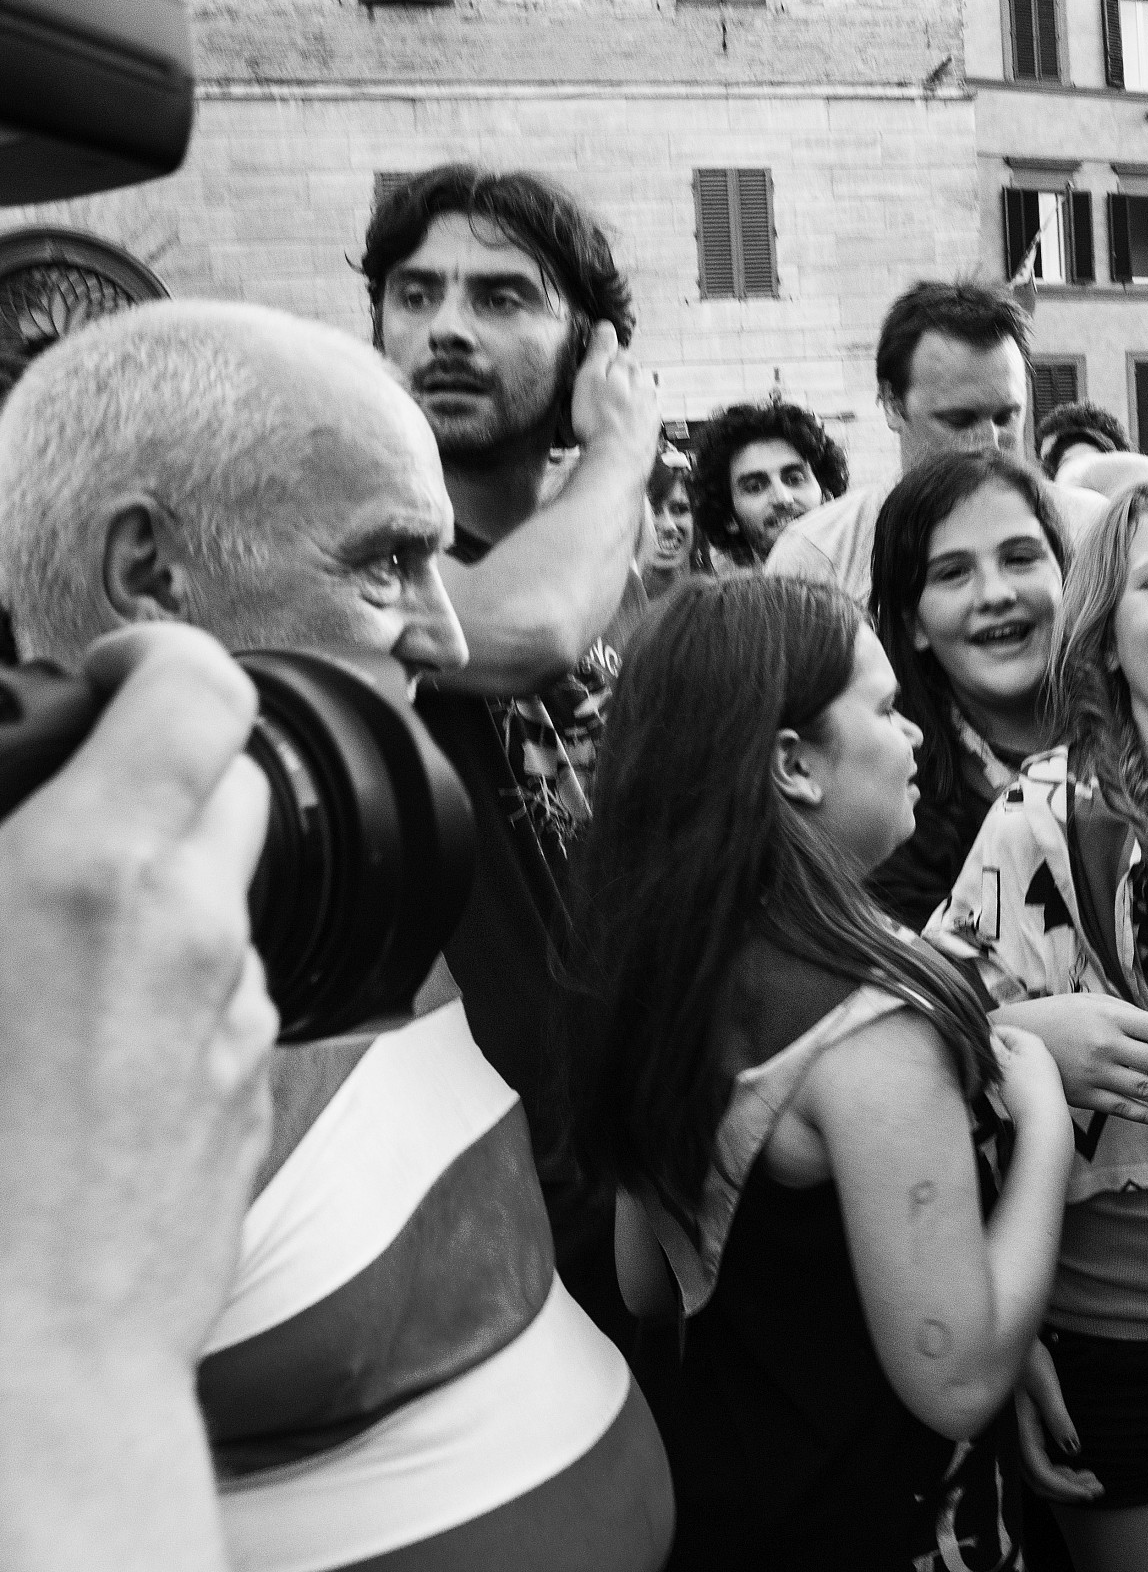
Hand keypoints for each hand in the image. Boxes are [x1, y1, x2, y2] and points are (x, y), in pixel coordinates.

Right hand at [0, 625, 277, 1373]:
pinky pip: (230, 996)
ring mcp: (236, 1017)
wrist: (22, 1366)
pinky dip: (179, 984)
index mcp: (91, 878)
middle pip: (236, 779)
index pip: (194, 688)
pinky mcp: (252, 1096)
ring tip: (61, 939)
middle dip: (169, 767)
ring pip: (233, 895)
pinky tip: (84, 1043)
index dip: (154, 654)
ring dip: (171, 885)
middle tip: (79, 802)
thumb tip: (8, 848)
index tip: (111, 669)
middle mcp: (194, 932)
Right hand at [566, 320, 659, 458]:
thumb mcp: (590, 378)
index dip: (604, 358)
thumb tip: (606, 326)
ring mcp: (653, 410)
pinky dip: (632, 416)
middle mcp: (648, 388)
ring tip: (607, 408)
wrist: (618, 460)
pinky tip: (620, 423)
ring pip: (640, 394)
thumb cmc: (599, 420)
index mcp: (633, 372)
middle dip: (618, 376)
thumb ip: (600, 351)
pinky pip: (642, 415)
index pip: (621, 353)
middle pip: (633, 373)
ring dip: (627, 396)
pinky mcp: (652, 430)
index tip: (592, 365)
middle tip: (597, 388)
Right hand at [990, 1022, 1069, 1143]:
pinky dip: (1008, 1086)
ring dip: (998, 1076)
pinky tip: (1007, 1096)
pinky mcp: (1039, 1086)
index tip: (976, 1054)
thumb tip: (982, 1034)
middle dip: (992, 1061)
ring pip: (1009, 1066)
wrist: (1044, 1120)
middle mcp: (1037, 1051)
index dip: (984, 1041)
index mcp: (1029, 1040)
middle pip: (1004, 1049)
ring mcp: (1040, 1069)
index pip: (1000, 1030)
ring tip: (998, 1088)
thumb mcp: (1001, 1063)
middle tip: (988, 1074)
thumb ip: (990, 1046)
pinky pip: (1016, 1080)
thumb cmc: (1025, 1090)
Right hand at [999, 992, 1147, 1126]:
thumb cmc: (1060, 1014)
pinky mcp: (1084, 1096)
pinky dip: (1146, 1115)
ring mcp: (1096, 1073)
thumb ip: (1129, 1015)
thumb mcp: (1094, 1001)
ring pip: (1146, 1089)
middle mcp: (1107, 1045)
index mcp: (1112, 1016)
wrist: (1014, 1038)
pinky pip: (1122, 1108)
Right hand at [1015, 1342, 1102, 1503]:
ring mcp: (1018, 1437)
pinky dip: (1057, 1469)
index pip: (1042, 1474)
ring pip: (1039, 1473)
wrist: (1009, 1343)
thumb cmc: (1028, 1360)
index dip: (1066, 1489)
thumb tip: (1074, 1450)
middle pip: (1040, 1480)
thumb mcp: (1047, 1386)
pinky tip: (1074, 1464)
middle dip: (1069, 1490)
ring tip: (1092, 1478)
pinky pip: (1038, 1461)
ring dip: (1065, 1481)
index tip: (1092, 1493)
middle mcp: (1016, 1439)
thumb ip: (1058, 1418)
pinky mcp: (1023, 1431)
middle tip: (1099, 1488)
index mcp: (1021, 1431)